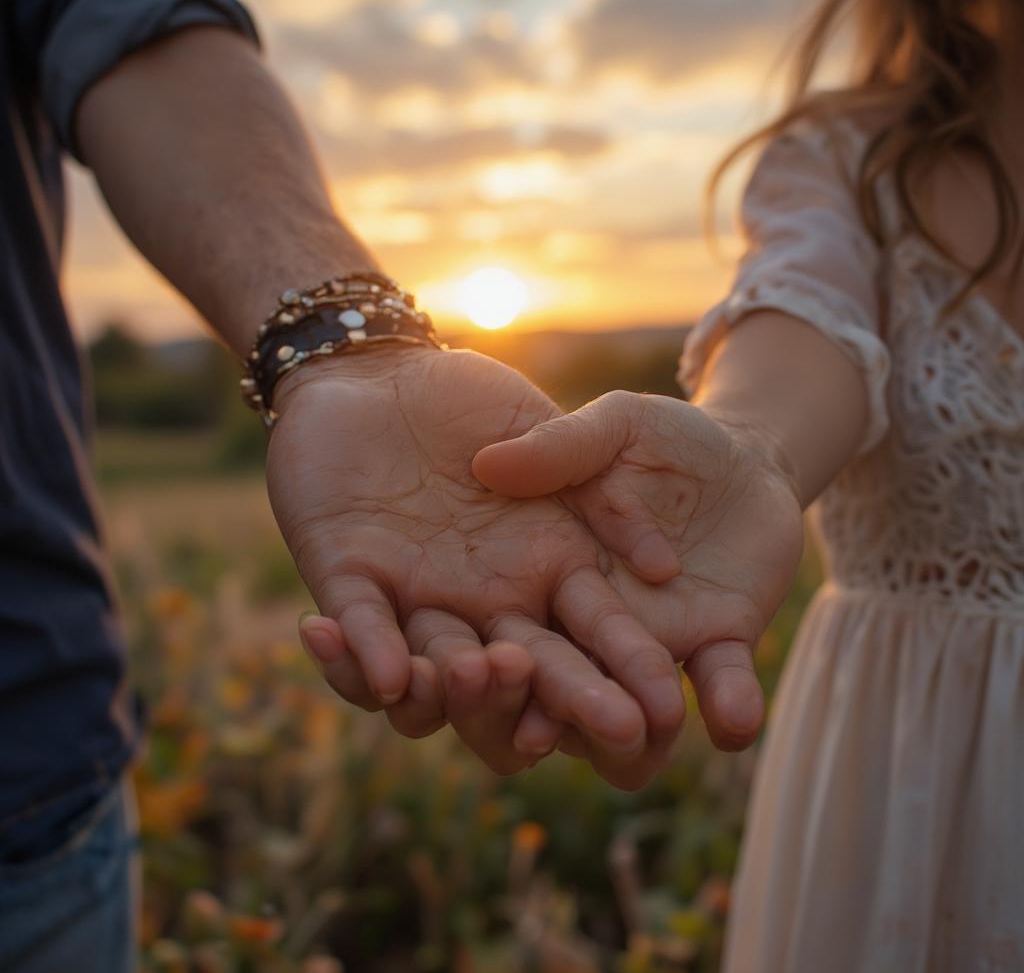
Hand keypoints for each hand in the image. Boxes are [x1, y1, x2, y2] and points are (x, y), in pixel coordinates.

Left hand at [267, 350, 684, 788]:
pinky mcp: (347, 577)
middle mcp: (483, 603)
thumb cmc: (474, 397)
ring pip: (435, 677)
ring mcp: (415, 597)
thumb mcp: (548, 437)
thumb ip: (602, 496)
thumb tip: (661, 570)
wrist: (381, 371)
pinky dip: (367, 653)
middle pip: (525, 680)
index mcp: (541, 572)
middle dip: (560, 707)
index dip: (624, 679)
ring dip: (458, 694)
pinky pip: (361, 625)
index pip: (591, 641)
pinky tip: (386, 672)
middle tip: (593, 732)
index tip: (663, 714)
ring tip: (475, 676)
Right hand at [473, 390, 803, 750]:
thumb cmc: (663, 436)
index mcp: (547, 569)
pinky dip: (728, 701)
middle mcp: (591, 621)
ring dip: (624, 734)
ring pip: (630, 703)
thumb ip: (558, 447)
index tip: (464, 677)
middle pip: (556, 679)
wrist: (744, 454)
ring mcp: (655, 639)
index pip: (500, 628)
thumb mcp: (613, 426)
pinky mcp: (720, 639)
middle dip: (545, 703)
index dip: (476, 658)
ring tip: (633, 737)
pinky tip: (732, 721)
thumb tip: (488, 464)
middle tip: (535, 737)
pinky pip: (723, 680)